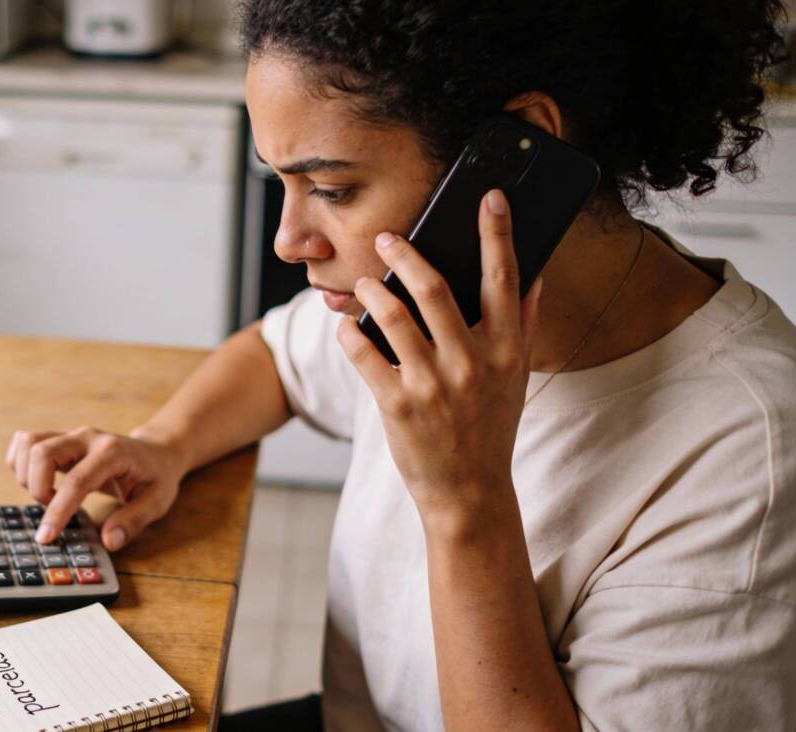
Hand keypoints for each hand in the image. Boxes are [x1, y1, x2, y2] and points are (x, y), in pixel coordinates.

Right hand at [4, 426, 185, 550]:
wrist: (156, 453)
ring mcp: (71, 435)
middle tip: (53, 512)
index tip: (45, 537)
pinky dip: (20, 463)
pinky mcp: (60, 439)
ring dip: (25, 475)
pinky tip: (38, 482)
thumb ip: (133, 521)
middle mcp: (87, 438)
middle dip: (36, 489)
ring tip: (47, 496)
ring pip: (28, 443)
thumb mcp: (157, 502)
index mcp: (112, 453)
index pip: (77, 481)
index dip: (58, 511)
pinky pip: (25, 442)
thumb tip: (109, 541)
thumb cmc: (156, 478)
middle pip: (42, 452)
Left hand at [335, 189, 543, 528]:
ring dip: (371, 290)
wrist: (469, 493)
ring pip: (391, 314)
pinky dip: (350, 332)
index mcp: (507, 351)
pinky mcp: (396, 404)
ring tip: (364, 284)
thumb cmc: (490, 429)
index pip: (504, 278)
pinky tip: (348, 325)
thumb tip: (533, 275)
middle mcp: (471, 363)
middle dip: (405, 252)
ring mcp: (432, 384)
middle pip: (434, 287)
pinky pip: (364, 352)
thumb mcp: (516, 379)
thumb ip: (523, 325)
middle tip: (386, 238)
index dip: (497, 233)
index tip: (489, 198)